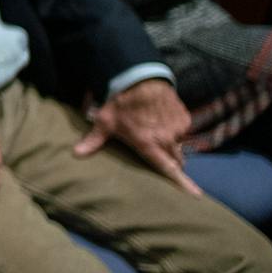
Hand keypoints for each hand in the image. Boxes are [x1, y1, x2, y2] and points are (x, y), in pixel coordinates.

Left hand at [74, 78, 200, 195]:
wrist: (141, 76)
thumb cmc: (122, 101)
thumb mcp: (105, 121)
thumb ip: (93, 140)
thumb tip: (76, 154)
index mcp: (149, 145)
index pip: (169, 169)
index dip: (182, 184)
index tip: (195, 195)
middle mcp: (167, 140)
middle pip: (176, 162)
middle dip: (171, 165)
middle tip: (159, 159)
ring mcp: (178, 129)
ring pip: (178, 146)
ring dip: (170, 145)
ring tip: (155, 133)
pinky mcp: (184, 118)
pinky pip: (182, 131)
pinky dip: (174, 130)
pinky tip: (161, 121)